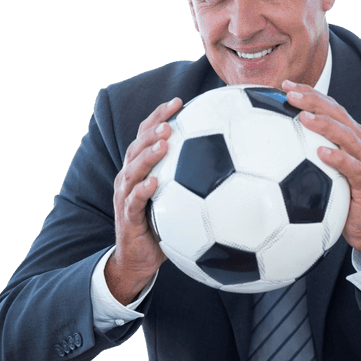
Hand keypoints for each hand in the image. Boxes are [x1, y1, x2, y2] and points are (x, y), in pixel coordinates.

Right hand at [106, 97, 182, 303]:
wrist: (139, 259)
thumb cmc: (164, 227)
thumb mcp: (179, 201)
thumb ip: (195, 181)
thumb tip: (233, 166)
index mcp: (142, 169)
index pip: (147, 135)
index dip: (160, 116)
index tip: (179, 101)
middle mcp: (130, 177)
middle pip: (138, 146)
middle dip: (153, 129)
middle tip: (171, 118)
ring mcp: (126, 196)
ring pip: (133, 169)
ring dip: (148, 154)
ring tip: (163, 142)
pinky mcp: (128, 217)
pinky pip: (134, 201)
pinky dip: (143, 190)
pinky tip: (155, 183)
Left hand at [281, 80, 360, 262]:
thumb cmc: (342, 199)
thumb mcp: (322, 173)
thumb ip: (305, 156)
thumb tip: (269, 145)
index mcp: (351, 137)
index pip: (330, 107)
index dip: (310, 93)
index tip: (285, 85)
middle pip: (338, 114)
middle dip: (314, 101)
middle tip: (290, 94)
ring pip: (346, 135)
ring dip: (324, 125)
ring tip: (303, 117)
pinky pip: (353, 167)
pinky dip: (337, 158)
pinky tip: (320, 153)